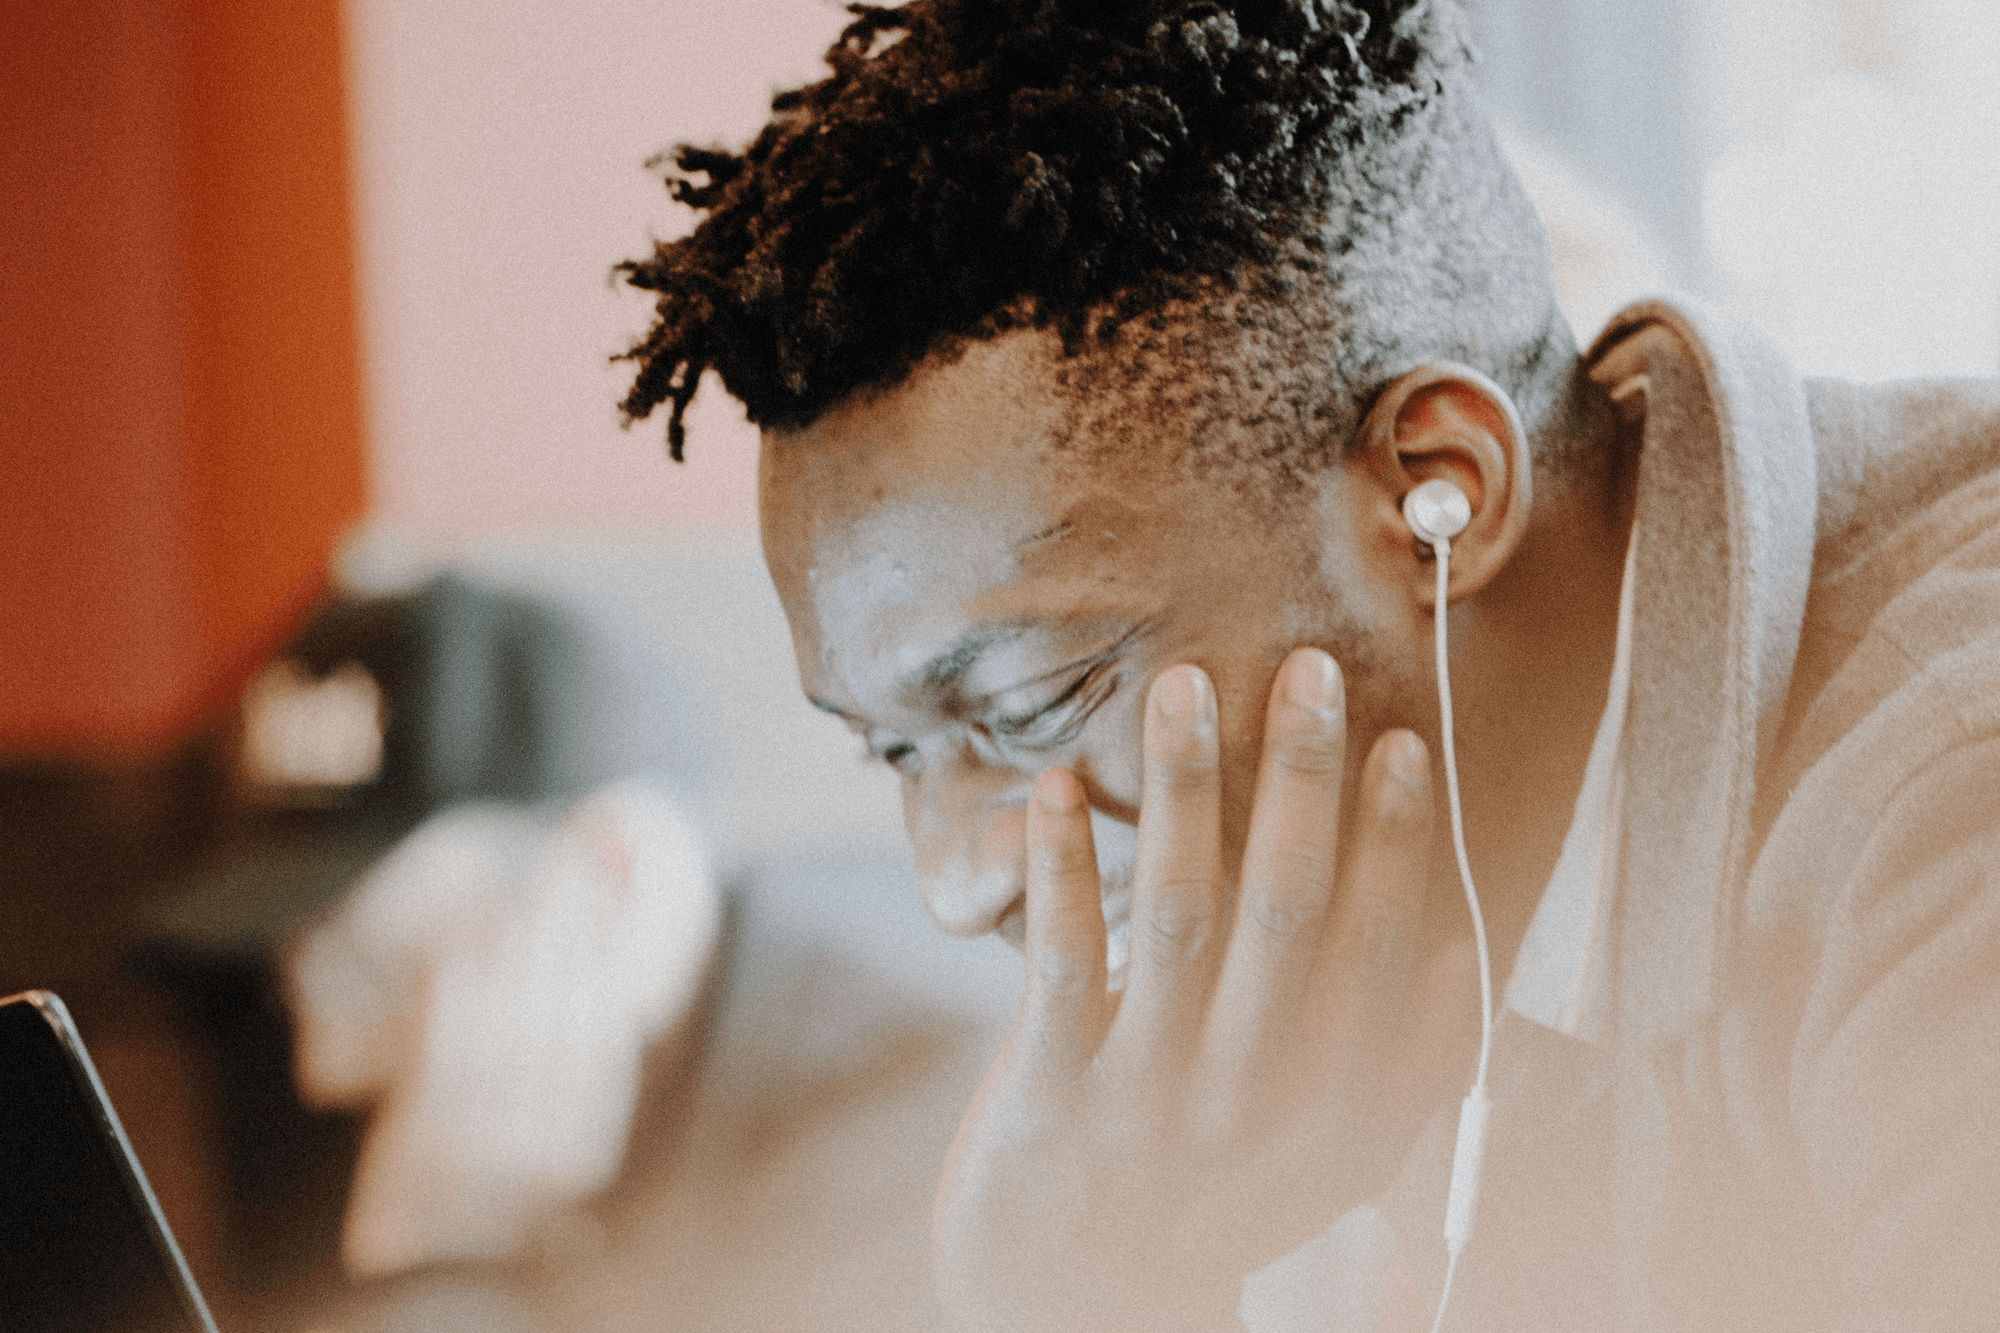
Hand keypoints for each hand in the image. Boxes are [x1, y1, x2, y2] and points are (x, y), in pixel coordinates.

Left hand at [933, 648, 1474, 1331]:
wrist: (1079, 1299)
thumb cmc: (1218, 1194)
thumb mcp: (1337, 1153)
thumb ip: (1405, 1061)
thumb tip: (1464, 940)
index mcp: (1335, 1107)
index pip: (1380, 951)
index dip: (1392, 843)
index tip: (1398, 741)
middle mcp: (1253, 1099)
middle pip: (1288, 916)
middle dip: (1301, 783)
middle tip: (1308, 669)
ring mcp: (1150, 1099)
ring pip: (1179, 919)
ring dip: (1186, 795)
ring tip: (1185, 686)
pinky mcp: (1053, 1098)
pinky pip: (1064, 966)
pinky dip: (1061, 871)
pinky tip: (1057, 784)